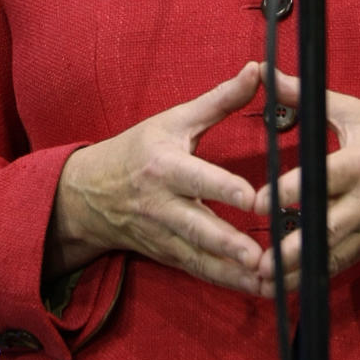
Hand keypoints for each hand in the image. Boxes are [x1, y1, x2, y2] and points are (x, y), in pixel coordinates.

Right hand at [46, 61, 264, 293]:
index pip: (196, 178)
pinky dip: (230, 283)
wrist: (89, 194)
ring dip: (235, 273)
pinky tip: (261, 289)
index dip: (223, 188)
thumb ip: (219, 99)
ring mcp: (165, 236)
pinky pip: (202, 273)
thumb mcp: (174, 119)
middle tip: (260, 256)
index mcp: (165, 166)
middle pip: (198, 227)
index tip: (251, 197)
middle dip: (229, 244)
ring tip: (270, 280)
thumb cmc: (138, 150)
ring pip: (201, 259)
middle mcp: (163, 206)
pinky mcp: (170, 256)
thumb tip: (258, 69)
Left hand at [254, 67, 359, 294]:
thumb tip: (265, 73)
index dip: (289, 193)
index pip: (321, 180)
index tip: (259, 202)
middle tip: (259, 261)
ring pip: (330, 256)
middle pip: (325, 230)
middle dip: (292, 249)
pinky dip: (313, 277)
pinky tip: (288, 287)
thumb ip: (304, 97)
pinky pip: (339, 265)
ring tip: (264, 285)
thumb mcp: (355, 112)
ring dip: (297, 272)